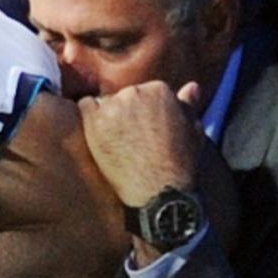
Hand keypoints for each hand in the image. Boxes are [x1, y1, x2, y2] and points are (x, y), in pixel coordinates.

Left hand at [78, 80, 203, 208]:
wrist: (158, 191)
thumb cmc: (179, 163)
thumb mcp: (193, 131)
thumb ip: (188, 105)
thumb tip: (191, 86)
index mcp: (159, 89)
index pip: (145, 91)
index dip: (144, 111)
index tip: (145, 128)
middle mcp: (134, 92)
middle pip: (123, 95)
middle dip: (126, 112)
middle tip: (130, 137)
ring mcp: (113, 106)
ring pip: (104, 102)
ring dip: (107, 116)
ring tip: (116, 141)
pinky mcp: (94, 121)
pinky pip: (84, 107)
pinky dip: (89, 117)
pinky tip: (98, 134)